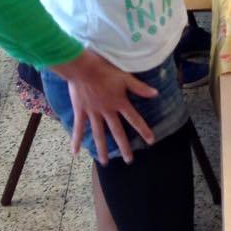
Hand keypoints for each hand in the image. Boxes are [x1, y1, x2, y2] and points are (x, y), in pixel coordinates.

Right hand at [50, 49, 158, 163]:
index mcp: (119, 103)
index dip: (143, 129)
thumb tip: (156, 94)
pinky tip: (75, 153)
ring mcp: (93, 113)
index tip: (151, 141)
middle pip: (117, 132)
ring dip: (102, 149)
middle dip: (124, 147)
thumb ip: (140, 87)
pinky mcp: (80, 111)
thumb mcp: (125, 77)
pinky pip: (78, 128)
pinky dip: (76, 140)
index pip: (134, 119)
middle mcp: (107, 111)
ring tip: (104, 162)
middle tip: (129, 160)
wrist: (83, 67)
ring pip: (99, 134)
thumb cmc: (105, 69)